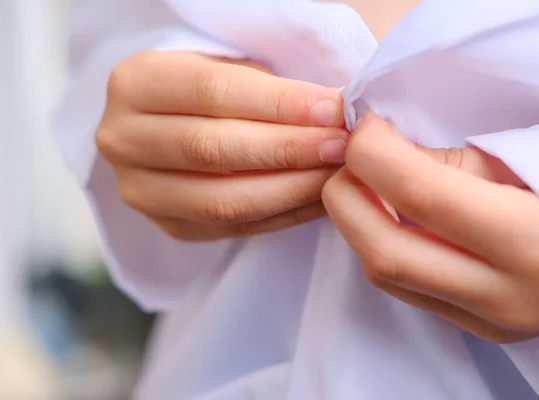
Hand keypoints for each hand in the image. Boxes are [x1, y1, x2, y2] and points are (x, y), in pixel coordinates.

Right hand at [97, 51, 348, 239]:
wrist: (172, 125)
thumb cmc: (212, 87)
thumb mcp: (228, 64)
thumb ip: (268, 84)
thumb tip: (332, 111)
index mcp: (135, 83)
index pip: (214, 92)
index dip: (279, 103)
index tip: (333, 110)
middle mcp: (123, 140)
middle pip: (213, 150)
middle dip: (288, 149)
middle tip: (341, 146)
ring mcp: (140, 191)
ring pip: (221, 201)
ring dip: (289, 189)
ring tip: (335, 174)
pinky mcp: (168, 226)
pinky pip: (231, 229)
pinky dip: (281, 216)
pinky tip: (317, 199)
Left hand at [322, 113, 538, 342]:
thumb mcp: (530, 160)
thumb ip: (448, 163)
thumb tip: (378, 155)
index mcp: (530, 240)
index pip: (417, 193)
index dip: (371, 153)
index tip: (366, 127)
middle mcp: (505, 295)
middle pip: (383, 249)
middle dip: (345, 195)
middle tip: (353, 157)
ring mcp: (490, 321)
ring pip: (385, 274)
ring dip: (359, 224)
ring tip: (370, 184)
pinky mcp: (481, 330)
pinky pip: (407, 289)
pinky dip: (384, 248)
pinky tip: (393, 218)